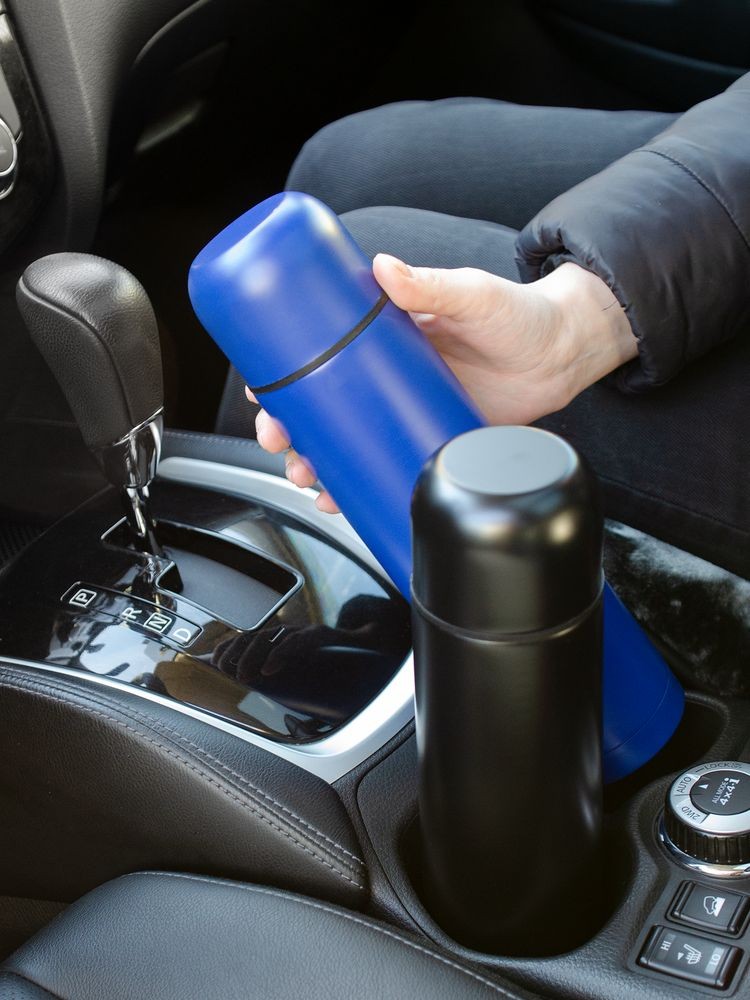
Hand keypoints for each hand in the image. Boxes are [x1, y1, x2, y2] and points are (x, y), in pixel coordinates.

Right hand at [248, 254, 637, 511]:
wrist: (563, 354)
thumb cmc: (518, 316)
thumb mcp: (471, 294)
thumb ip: (431, 284)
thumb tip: (386, 268)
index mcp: (387, 337)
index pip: (322, 355)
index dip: (287, 376)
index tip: (263, 389)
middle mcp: (388, 376)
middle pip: (324, 407)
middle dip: (292, 430)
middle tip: (280, 442)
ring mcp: (406, 410)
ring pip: (348, 441)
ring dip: (319, 462)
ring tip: (309, 479)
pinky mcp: (431, 438)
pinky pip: (387, 464)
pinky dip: (361, 483)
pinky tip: (342, 497)